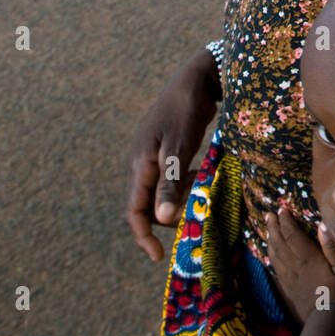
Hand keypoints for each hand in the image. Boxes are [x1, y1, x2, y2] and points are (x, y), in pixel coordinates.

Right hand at [124, 47, 221, 261]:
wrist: (195, 79)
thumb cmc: (186, 110)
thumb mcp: (179, 147)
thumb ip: (170, 182)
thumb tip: (161, 218)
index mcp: (140, 164)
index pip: (133, 210)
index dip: (143, 236)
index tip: (158, 256)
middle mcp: (142, 163)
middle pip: (146, 206)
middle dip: (166, 219)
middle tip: (192, 220)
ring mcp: (153, 157)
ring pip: (160, 194)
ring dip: (177, 201)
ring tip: (201, 194)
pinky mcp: (166, 152)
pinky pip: (170, 180)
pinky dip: (183, 186)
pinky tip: (201, 177)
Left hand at [266, 209, 334, 324]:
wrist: (326, 321)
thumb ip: (331, 247)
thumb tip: (322, 225)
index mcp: (307, 258)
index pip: (292, 235)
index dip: (286, 221)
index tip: (282, 209)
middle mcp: (294, 265)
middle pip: (280, 242)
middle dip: (274, 227)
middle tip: (269, 214)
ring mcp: (289, 277)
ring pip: (275, 255)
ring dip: (270, 240)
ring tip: (268, 229)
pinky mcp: (287, 288)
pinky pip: (276, 268)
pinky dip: (271, 257)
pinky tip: (270, 254)